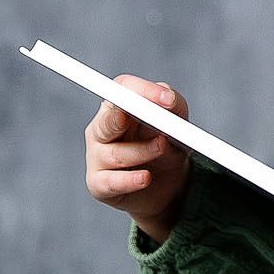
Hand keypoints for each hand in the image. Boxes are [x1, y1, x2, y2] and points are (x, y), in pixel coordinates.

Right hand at [83, 77, 191, 245]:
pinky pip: (111, 182)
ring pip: (115, 154)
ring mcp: (97, 157)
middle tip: (144, 117)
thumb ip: (172, 104)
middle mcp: (101, 129)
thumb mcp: (177, 120)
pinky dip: (130, 180)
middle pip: (106, 121)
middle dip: (122, 119)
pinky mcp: (98, 184)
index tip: (166, 99)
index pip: (121, 89)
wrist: (170, 182)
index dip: (142, 91)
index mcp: (118, 106)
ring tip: (164, 147)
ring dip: (144, 151)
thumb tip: (167, 96)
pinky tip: (146, 177)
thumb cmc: (167, 143)